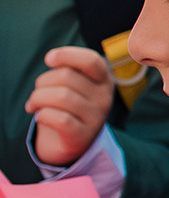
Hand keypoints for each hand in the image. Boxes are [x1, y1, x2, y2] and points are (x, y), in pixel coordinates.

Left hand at [28, 48, 114, 167]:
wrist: (71, 142)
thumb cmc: (68, 107)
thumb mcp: (75, 86)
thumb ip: (68, 70)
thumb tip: (52, 59)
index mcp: (104, 81)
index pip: (91, 60)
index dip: (67, 55)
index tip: (48, 59)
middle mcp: (105, 98)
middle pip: (66, 76)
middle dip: (42, 82)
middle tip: (37, 93)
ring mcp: (96, 118)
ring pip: (61, 96)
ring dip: (38, 98)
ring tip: (33, 105)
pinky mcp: (82, 136)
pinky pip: (60, 119)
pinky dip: (43, 115)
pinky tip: (40, 117)